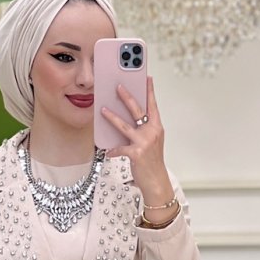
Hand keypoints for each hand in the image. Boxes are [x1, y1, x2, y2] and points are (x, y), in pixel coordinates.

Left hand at [99, 75, 170, 201]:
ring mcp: (144, 142)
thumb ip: (142, 129)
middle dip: (127, 97)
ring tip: (102, 110)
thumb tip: (126, 119)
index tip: (146, 78)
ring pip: (125, 126)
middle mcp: (152, 132)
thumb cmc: (152, 161)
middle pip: (137, 111)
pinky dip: (112, 150)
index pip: (152, 105)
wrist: (156, 182)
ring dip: (112, 117)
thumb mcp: (151, 142)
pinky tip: (106, 151)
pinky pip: (120, 148)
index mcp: (157, 127)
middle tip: (118, 86)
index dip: (149, 91)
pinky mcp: (136, 153)